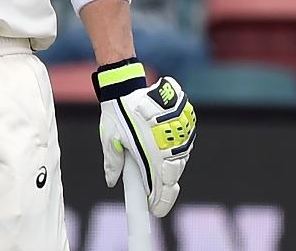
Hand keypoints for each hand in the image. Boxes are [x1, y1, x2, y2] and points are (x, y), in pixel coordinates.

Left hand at [93, 60, 195, 217]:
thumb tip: (111, 181)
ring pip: (180, 161)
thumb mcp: (109, 139)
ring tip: (158, 173)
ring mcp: (180, 134)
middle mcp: (169, 146)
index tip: (155, 211)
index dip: (159, 202)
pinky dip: (175, 152)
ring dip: (170, 169)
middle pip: (173, 177)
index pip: (160, 188)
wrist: (127, 85)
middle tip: (157, 197)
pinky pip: (183, 145)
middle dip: (165, 189)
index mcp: (151, 154)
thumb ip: (112, 162)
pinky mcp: (186, 123)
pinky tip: (165, 153)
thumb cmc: (116, 112)